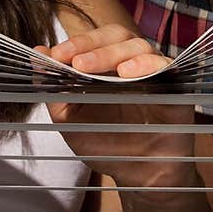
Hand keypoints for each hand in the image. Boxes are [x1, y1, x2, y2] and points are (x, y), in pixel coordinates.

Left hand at [35, 25, 188, 190]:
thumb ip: (54, 89)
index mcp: (108, 65)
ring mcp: (155, 73)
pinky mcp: (175, 88)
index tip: (55, 56)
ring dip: (113, 54)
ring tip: (91, 68)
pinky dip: (147, 64)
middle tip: (72, 61)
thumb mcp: (70, 120)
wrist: (138, 176)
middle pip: (117, 35)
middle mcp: (132, 62)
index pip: (94, 40)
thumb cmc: (105, 143)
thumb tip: (37, 55)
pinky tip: (129, 74)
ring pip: (140, 45)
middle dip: (92, 45)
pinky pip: (166, 66)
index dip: (76, 43)